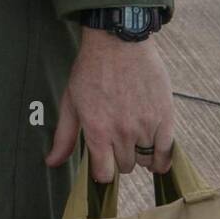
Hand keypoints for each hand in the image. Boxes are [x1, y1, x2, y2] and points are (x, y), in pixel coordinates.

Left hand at [46, 28, 174, 179]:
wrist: (118, 45)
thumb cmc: (90, 72)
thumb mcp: (70, 103)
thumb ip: (63, 137)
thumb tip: (51, 163)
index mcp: (98, 131)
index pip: (104, 173)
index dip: (102, 173)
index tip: (101, 165)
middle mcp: (123, 133)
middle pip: (125, 167)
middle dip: (118, 159)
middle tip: (115, 143)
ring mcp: (146, 126)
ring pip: (145, 161)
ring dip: (139, 156)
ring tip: (132, 141)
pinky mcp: (165, 119)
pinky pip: (167, 153)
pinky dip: (161, 159)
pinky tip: (155, 155)